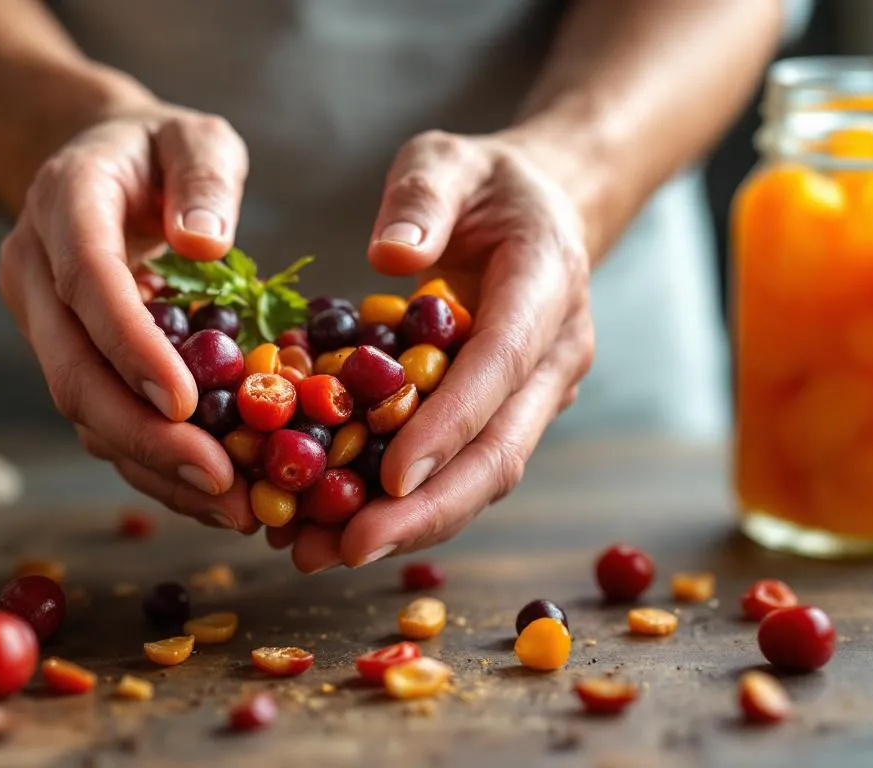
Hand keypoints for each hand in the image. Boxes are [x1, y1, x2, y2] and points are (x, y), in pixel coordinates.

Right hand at [0, 103, 259, 532]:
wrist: (97, 163)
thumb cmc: (159, 152)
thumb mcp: (195, 136)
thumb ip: (205, 175)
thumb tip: (206, 242)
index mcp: (63, 203)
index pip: (85, 282)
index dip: (128, 345)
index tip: (183, 402)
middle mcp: (34, 270)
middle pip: (72, 369)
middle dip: (143, 434)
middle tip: (220, 481)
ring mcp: (41, 322)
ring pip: (80, 410)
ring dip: (150, 465)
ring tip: (230, 504)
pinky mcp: (65, 358)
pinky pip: (100, 419)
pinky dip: (151, 461)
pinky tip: (209, 490)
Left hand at [279, 131, 595, 572]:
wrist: (541, 209)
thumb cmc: (484, 184)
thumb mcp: (448, 158)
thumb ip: (422, 197)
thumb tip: (389, 255)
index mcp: (547, 288)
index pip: (501, 368)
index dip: (449, 428)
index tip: (392, 479)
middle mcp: (552, 357)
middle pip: (499, 451)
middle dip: (424, 510)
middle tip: (344, 548)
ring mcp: (533, 394)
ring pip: (481, 476)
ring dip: (409, 524)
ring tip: (320, 552)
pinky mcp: (502, 414)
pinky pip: (457, 467)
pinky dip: (403, 504)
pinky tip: (333, 524)